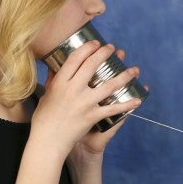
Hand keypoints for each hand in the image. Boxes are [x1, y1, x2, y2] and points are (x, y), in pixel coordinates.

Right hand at [30, 41, 141, 160]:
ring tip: (134, 69)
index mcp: (60, 83)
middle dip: (104, 54)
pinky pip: (113, 109)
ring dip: (124, 77)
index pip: (75, 59)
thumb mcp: (47, 95)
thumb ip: (53, 80)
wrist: (48, 141)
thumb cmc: (45, 118)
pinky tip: (138, 100)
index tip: (96, 43)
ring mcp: (85, 103)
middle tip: (113, 48)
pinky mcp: (93, 116)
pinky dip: (127, 105)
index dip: (87, 48)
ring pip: (108, 86)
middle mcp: (73, 90)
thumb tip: (55, 65)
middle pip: (91, 66)